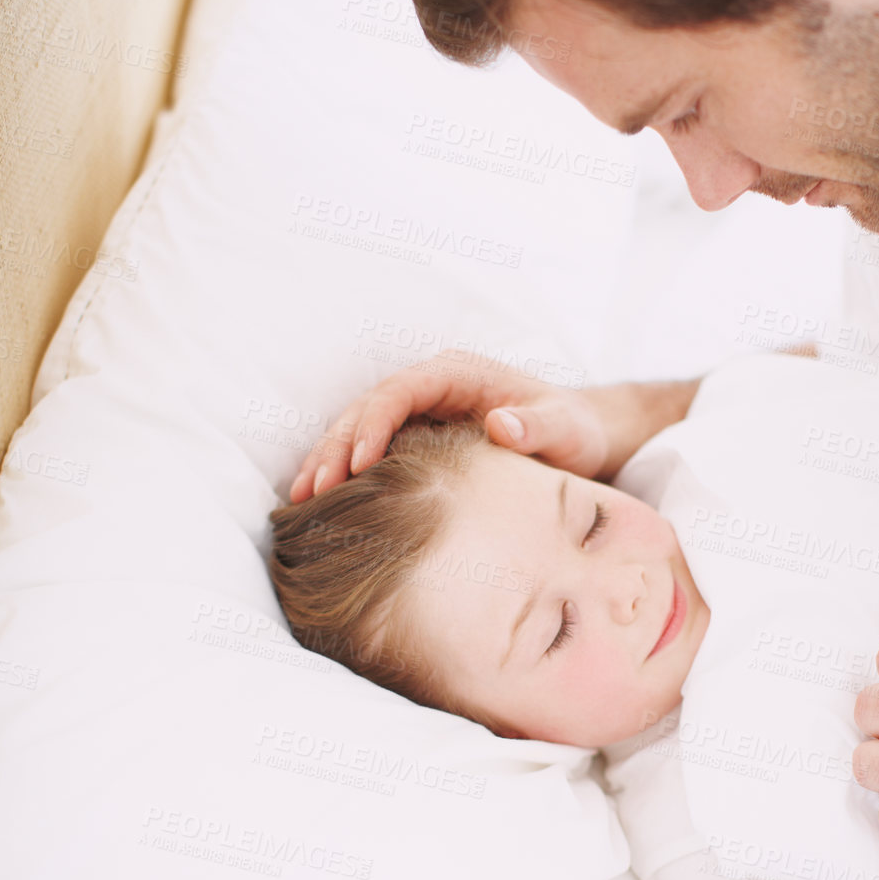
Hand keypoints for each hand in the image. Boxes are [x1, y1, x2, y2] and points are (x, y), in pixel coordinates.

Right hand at [291, 350, 613, 501]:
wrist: (578, 437)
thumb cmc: (572, 430)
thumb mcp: (563, 429)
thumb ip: (536, 427)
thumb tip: (501, 424)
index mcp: (459, 374)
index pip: (401, 390)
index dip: (373, 423)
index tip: (357, 463)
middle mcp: (431, 387)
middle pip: (367, 409)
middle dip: (336, 447)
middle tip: (313, 491)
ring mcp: (419, 411)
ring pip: (359, 429)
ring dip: (328, 461)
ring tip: (301, 500)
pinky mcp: (413, 437)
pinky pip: (369, 450)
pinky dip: (342, 473)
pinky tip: (320, 504)